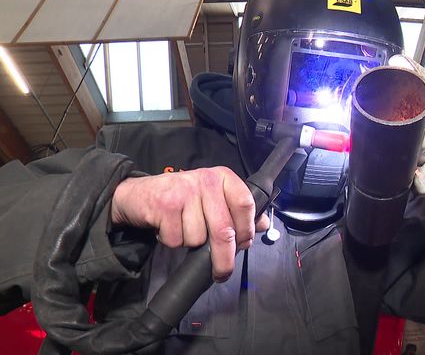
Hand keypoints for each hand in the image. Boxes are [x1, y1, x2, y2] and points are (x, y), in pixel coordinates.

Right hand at [111, 166, 268, 281]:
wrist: (136, 195)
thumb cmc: (180, 199)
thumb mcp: (212, 199)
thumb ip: (237, 210)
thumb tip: (263, 225)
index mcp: (223, 177)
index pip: (246, 204)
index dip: (247, 230)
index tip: (243, 245)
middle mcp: (206, 180)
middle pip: (224, 229)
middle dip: (224, 258)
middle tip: (221, 272)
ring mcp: (185, 191)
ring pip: (199, 238)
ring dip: (191, 244)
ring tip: (182, 229)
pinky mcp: (165, 205)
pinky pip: (177, 240)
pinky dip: (172, 242)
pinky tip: (167, 227)